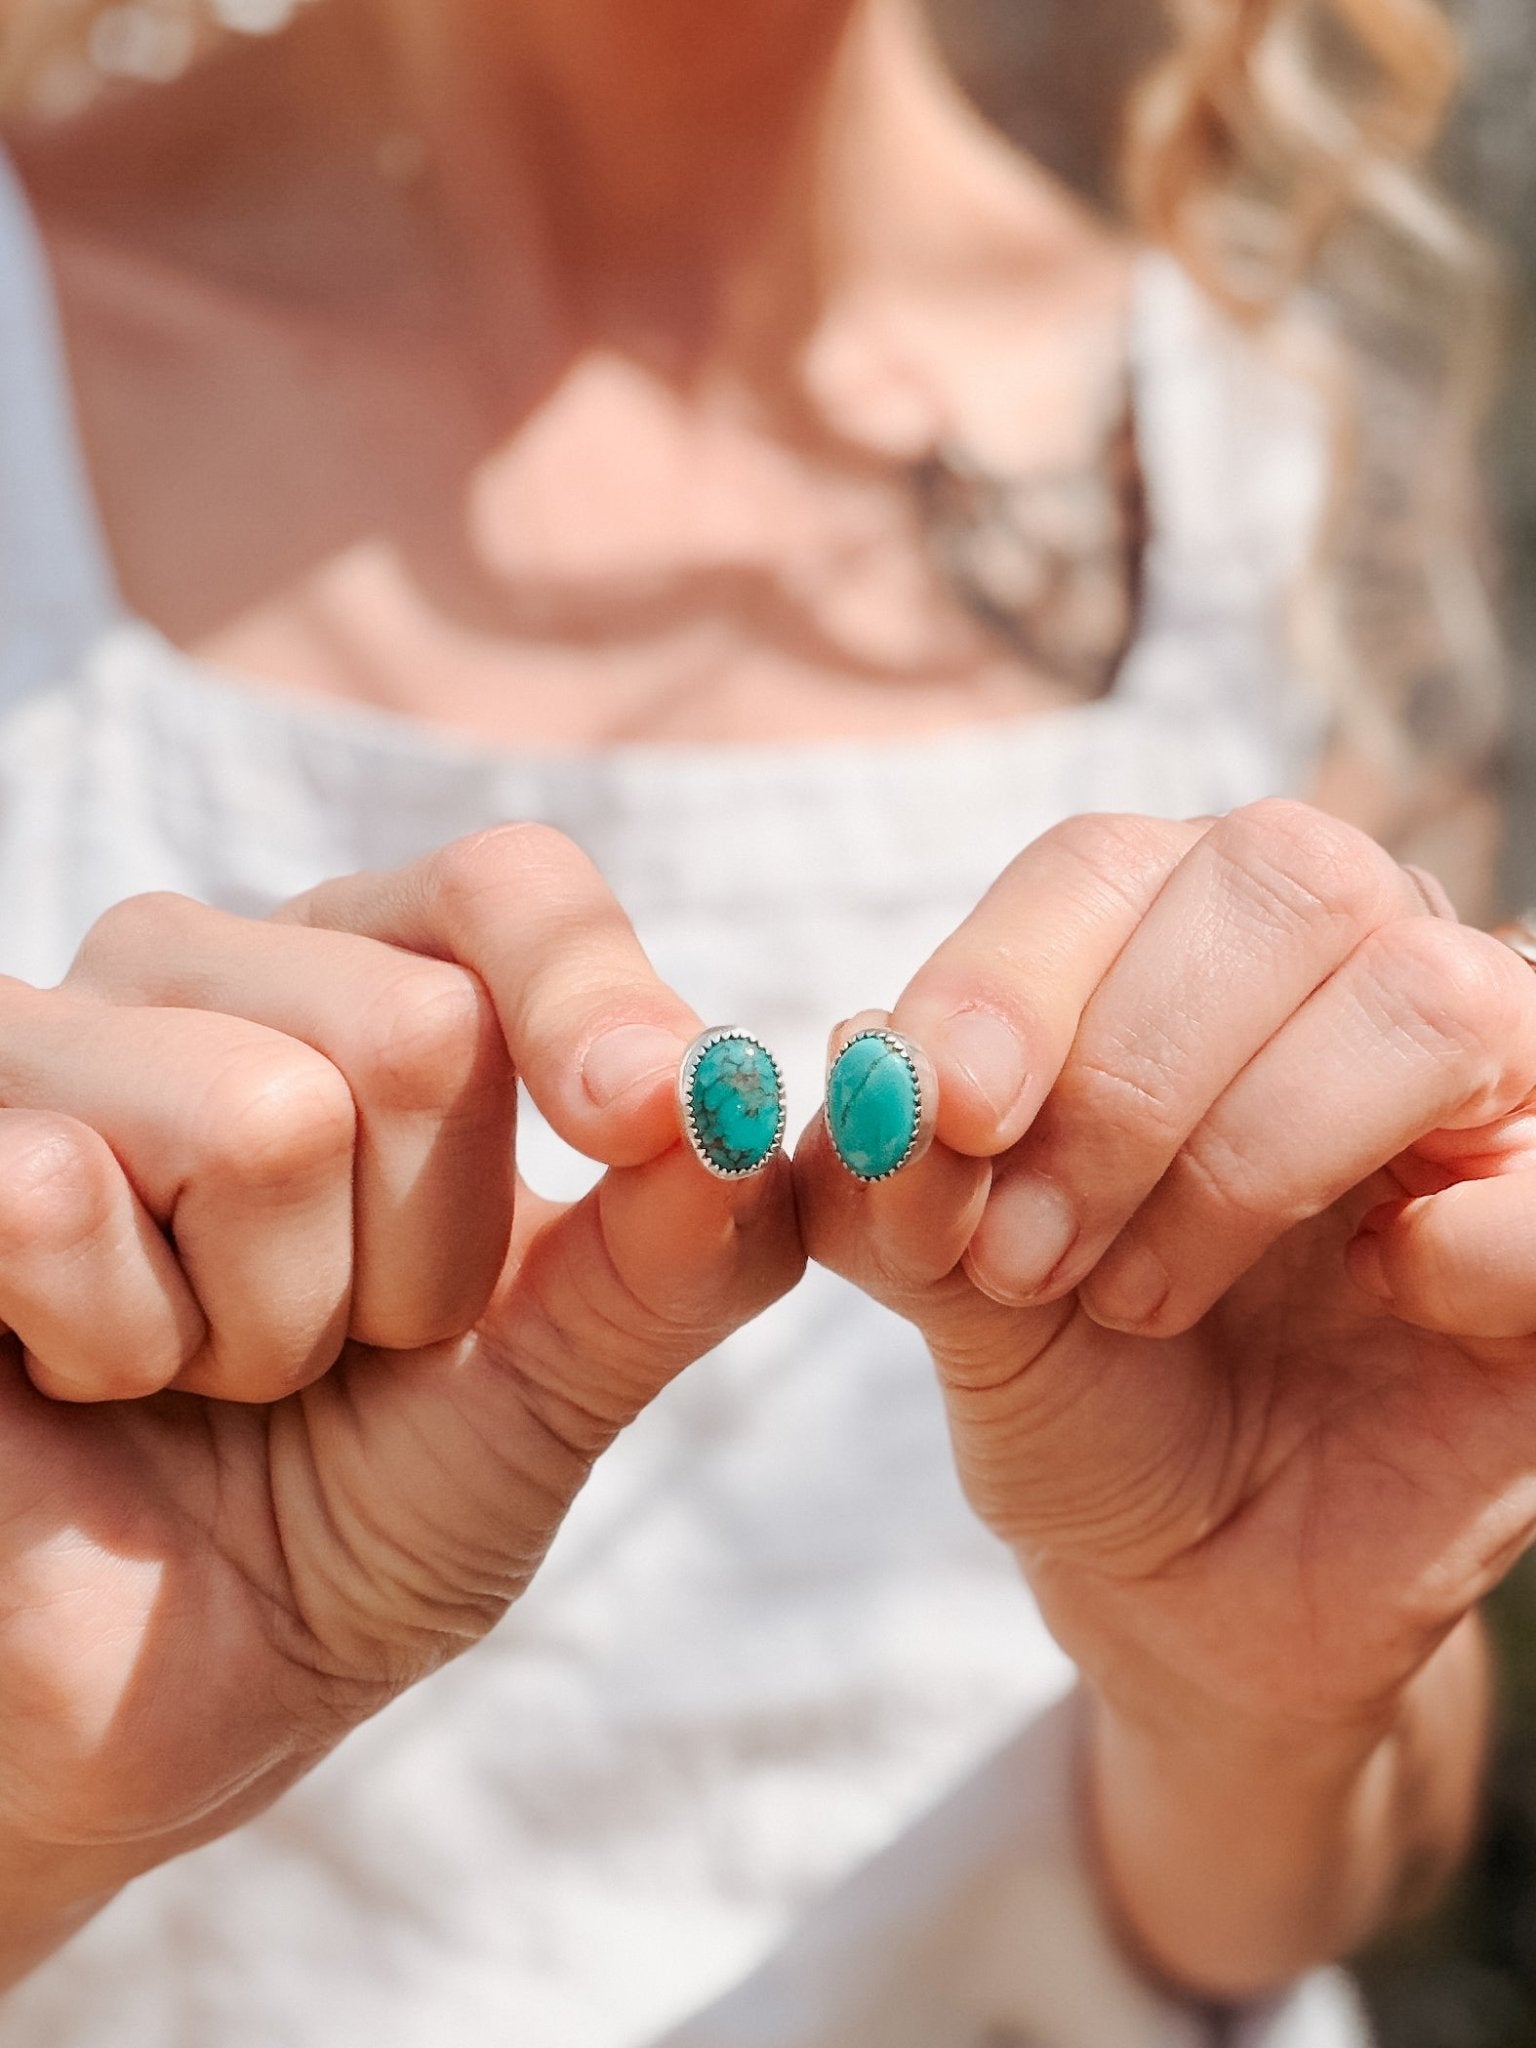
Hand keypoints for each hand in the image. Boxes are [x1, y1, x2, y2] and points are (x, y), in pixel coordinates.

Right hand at [0, 825, 799, 1955]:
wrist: (136, 1697)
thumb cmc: (341, 1521)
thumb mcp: (546, 1402)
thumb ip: (668, 1262)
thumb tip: (749, 1105)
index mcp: (380, 994)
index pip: (510, 889)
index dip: (595, 995)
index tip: (645, 1116)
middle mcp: (218, 973)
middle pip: (424, 1026)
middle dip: (419, 1264)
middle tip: (331, 1350)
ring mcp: (57, 1035)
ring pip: (265, 1110)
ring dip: (267, 1320)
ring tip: (199, 1368)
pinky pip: (64, 1191)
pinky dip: (115, 1346)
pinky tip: (77, 1371)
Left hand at [797, 799, 1535, 1745]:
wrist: (1197, 1575)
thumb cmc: (1079, 1386)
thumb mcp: (946, 1290)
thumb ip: (891, 1181)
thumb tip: (864, 1064)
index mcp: (1177, 938)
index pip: (1106, 864)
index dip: (1014, 977)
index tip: (949, 1120)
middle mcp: (1347, 965)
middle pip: (1279, 881)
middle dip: (1128, 1081)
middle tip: (1030, 1259)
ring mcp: (1489, 1088)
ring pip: (1422, 997)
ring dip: (1249, 1158)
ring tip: (1144, 1302)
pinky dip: (1450, 1245)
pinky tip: (1373, 1302)